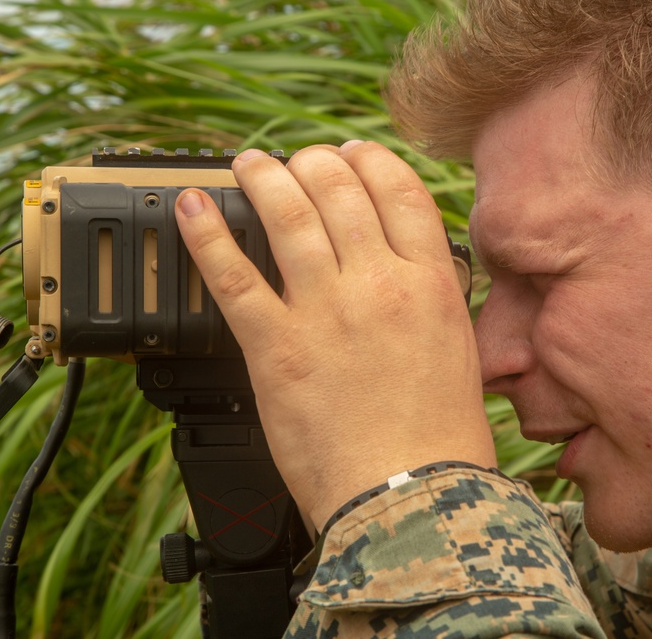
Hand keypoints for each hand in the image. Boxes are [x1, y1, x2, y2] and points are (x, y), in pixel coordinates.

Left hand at [174, 142, 495, 529]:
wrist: (410, 497)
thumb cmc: (440, 439)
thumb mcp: (458, 350)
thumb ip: (431, 300)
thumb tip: (408, 269)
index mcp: (430, 283)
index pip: (398, 190)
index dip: (368, 160)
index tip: (351, 154)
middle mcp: (379, 284)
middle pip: (339, 189)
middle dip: (312, 162)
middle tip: (296, 161)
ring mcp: (325, 311)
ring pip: (287, 215)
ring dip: (262, 177)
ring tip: (247, 164)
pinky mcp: (275, 347)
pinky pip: (233, 275)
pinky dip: (207, 235)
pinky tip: (193, 209)